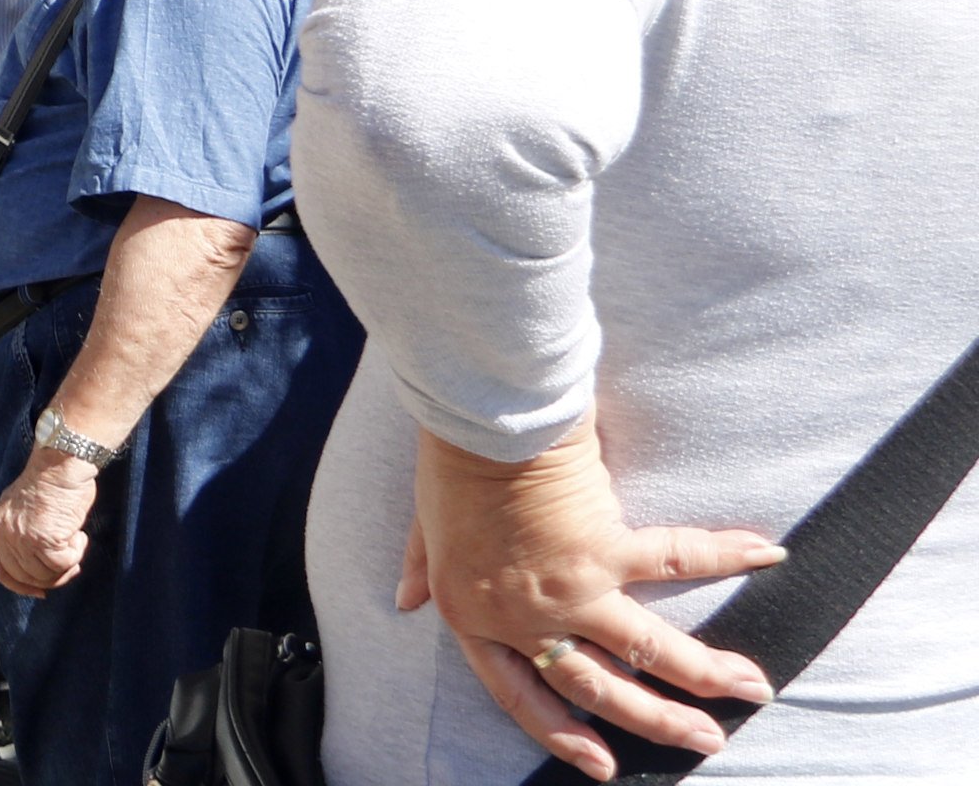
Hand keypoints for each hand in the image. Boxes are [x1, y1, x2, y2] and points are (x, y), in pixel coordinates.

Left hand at [0, 446, 102, 599]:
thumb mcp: (21, 510)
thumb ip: (20, 535)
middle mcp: (4, 533)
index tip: (38, 591)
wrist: (60, 464)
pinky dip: (76, 555)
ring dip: (66, 565)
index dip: (18, 586)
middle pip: (26, 576)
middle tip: (69, 564)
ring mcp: (22, 538)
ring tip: (75, 543)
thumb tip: (35, 565)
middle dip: (51, 578)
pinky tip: (79, 537)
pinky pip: (63, 564)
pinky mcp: (44, 539)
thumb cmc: (48, 483)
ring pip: (45, 574)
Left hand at [398, 420, 780, 780]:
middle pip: (600, 688)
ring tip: (754, 689)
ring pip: (650, 650)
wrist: (476, 422)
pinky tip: (767, 556)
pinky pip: (675, 559)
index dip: (561, 734)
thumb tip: (405, 601)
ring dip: (708, 674)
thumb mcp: (423, 530)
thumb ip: (420, 568)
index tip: (602, 766)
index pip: (519, 696)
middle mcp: (527, 618)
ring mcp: (570, 590)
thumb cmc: (448, 467)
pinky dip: (723, 555)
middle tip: (708, 741)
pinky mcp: (605, 549)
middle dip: (658, 721)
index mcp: (478, 619)